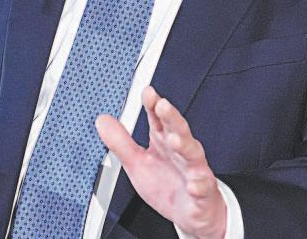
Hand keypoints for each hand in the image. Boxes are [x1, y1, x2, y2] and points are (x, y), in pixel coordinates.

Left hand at [96, 86, 226, 238]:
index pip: (158, 119)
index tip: (147, 92)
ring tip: (174, 140)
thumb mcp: (137, 163)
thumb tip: (102, 120)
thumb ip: (121, 142)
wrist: (192, 213)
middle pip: (177, 129)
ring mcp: (194, 169)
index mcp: (163, 141)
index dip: (153, 105)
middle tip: (162, 105)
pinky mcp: (203, 191)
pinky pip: (202, 187)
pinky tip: (192, 184)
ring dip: (184, 145)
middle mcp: (180, 151)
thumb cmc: (167, 185)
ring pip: (192, 153)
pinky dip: (198, 185)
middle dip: (170, 117)